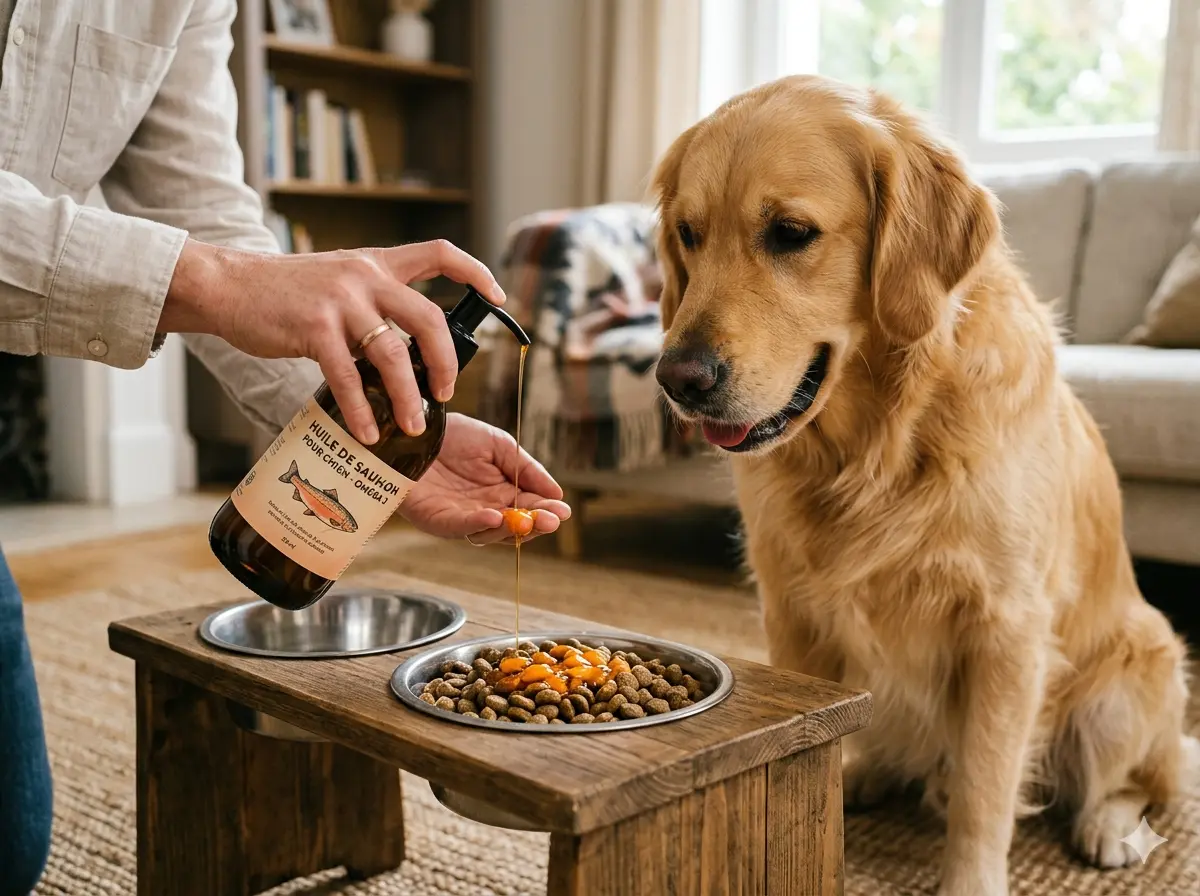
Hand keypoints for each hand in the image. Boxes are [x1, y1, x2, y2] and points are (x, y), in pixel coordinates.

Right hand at [160, 238, 503, 445]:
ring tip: (413, 425)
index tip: (498, 295)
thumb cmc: (287, 293)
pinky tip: (367, 431)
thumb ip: (375, 304)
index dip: (474, 272)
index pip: (439, 254)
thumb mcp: (340, 282)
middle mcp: (365, 276)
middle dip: (446, 361)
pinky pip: (348, 375)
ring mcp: (341, 300)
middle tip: (447, 392)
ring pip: (393, 353)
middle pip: (429, 317)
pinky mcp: (313, 327)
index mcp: (377, 264)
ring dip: (409, 396)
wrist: (230, 285)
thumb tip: (410, 350)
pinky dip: (362, 408)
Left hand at [399, 414, 570, 543]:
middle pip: (514, 526)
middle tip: (550, 520)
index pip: (530, 507)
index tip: (562, 511)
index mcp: (501, 491)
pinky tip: (494, 517)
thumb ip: (526, 468)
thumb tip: (557, 493)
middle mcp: (484, 508)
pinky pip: (460, 527)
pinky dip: (478, 524)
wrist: (415, 428)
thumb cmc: (453, 435)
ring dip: (510, 529)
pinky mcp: (438, 520)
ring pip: (491, 533)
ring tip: (527, 519)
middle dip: (534, 525)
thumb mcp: (498, 445)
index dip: (546, 510)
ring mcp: (461, 517)